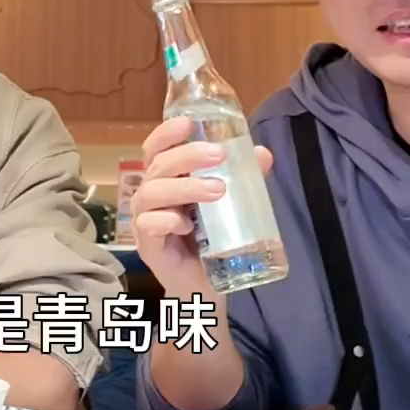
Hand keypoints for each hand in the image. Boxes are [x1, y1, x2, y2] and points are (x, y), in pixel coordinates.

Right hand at [132, 116, 272, 296]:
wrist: (205, 287)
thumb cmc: (212, 240)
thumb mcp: (231, 206)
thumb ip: (244, 180)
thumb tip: (263, 154)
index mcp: (169, 179)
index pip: (157, 148)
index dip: (167, 133)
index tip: (188, 123)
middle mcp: (153, 194)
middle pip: (158, 165)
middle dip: (188, 156)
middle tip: (219, 155)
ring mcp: (146, 220)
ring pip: (152, 192)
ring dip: (185, 187)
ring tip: (218, 190)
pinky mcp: (148, 245)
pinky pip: (148, 225)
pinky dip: (167, 220)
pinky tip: (187, 225)